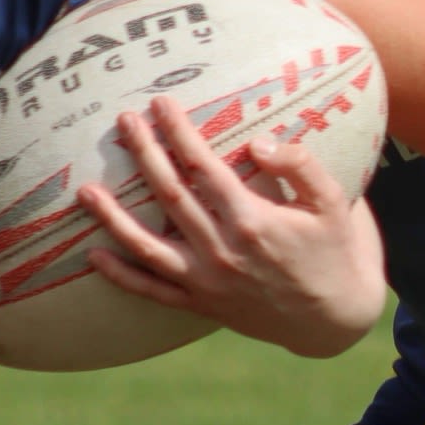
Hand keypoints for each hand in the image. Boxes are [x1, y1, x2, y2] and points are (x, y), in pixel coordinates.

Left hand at [78, 94, 387, 358]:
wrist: (337, 320)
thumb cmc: (338, 251)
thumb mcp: (334, 202)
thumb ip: (299, 166)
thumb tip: (258, 143)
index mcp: (252, 220)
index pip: (203, 167)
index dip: (179, 133)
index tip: (160, 104)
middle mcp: (222, 251)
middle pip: (170, 196)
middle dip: (144, 155)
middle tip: (123, 122)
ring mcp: (208, 282)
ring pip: (148, 246)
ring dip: (114, 216)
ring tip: (85, 189)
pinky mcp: (203, 305)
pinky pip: (154, 291)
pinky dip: (122, 275)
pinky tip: (94, 255)